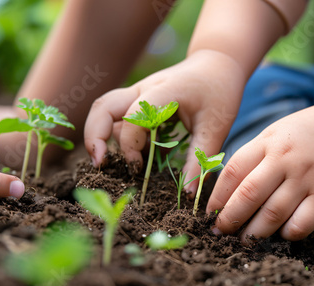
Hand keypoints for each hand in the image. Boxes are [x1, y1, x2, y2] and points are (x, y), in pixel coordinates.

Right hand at [84, 50, 246, 192]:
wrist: (218, 64)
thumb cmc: (219, 91)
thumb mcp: (216, 126)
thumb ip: (200, 158)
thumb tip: (187, 193)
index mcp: (163, 92)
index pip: (133, 118)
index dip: (129, 145)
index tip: (138, 169)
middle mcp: (143, 89)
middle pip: (103, 106)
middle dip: (94, 136)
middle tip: (100, 165)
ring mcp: (137, 93)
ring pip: (104, 109)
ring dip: (101, 135)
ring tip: (110, 163)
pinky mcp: (138, 99)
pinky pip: (116, 115)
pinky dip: (114, 135)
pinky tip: (130, 155)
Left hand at [206, 97, 313, 242]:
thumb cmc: (313, 131)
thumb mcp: (279, 132)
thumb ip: (256, 154)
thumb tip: (229, 188)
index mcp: (268, 142)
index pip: (233, 172)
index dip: (217, 196)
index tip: (209, 212)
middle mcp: (285, 159)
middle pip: (248, 195)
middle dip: (229, 219)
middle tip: (219, 233)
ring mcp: (308, 177)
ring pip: (272, 214)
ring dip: (254, 232)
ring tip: (245, 241)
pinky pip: (302, 222)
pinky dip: (287, 233)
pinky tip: (282, 235)